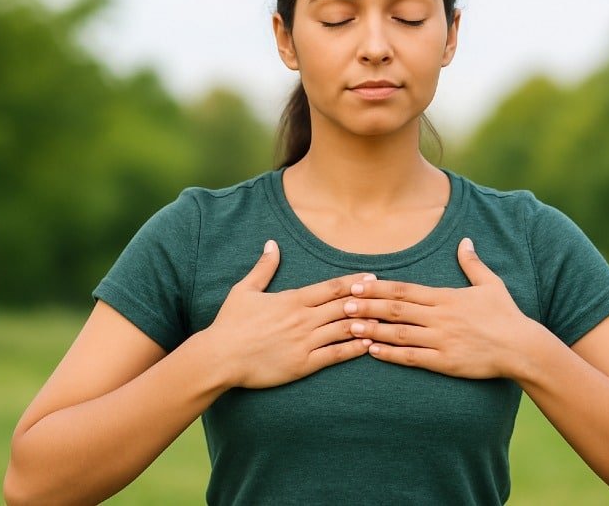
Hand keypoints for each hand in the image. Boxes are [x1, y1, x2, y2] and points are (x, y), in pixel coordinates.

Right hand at [208, 240, 375, 388]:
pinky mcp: (303, 364)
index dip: (354, 283)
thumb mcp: (244, 290)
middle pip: (343, 306)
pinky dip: (354, 349)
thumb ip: (263, 268)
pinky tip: (369, 345)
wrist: (219, 357)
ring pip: (344, 329)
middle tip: (389, 296)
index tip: (372, 278)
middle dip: (368, 301)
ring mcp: (304, 342)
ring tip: (386, 320)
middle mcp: (302, 319)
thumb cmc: (230, 324)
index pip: (331, 288)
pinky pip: (335, 355)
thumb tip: (271, 244)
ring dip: (366, 324)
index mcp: (292, 300)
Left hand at [343, 237, 536, 379]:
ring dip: (372, 329)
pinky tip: (372, 351)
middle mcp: (440, 317)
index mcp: (446, 297)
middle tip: (343, 303)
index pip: (405, 290)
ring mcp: (441, 340)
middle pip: (396, 309)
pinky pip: (412, 357)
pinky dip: (390, 354)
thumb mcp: (491, 284)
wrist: (522, 348)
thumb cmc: (506, 316)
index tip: (357, 284)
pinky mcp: (445, 361)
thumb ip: (473, 263)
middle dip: (368, 305)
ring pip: (399, 333)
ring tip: (349, 326)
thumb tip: (466, 241)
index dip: (379, 287)